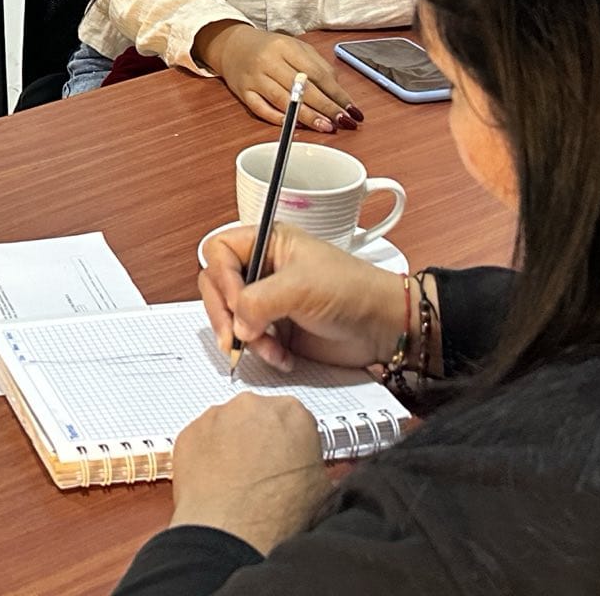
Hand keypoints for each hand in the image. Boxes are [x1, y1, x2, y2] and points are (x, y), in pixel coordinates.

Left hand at [169, 392, 331, 553]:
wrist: (232, 532)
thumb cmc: (276, 514)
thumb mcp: (322, 490)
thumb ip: (317, 467)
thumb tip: (313, 473)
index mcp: (291, 412)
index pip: (295, 419)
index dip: (293, 442)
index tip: (289, 457)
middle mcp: (251, 406)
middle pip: (258, 416)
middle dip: (260, 438)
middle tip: (262, 471)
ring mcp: (216, 416)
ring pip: (227, 425)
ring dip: (231, 445)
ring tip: (237, 481)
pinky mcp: (188, 432)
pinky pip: (201, 439)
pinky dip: (206, 455)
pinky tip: (216, 482)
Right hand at [195, 22, 362, 132]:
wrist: (232, 45)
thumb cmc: (268, 47)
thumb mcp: (295, 47)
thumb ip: (317, 65)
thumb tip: (337, 92)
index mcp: (285, 47)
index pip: (317, 73)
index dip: (336, 93)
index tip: (351, 108)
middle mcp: (268, 61)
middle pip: (302, 88)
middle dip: (326, 108)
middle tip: (342, 121)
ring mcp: (254, 77)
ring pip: (284, 100)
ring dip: (307, 117)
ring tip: (325, 127)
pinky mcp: (242, 92)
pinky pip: (261, 109)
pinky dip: (279, 119)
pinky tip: (295, 125)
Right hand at [199, 223, 405, 371]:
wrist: (383, 328)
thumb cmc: (353, 291)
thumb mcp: (300, 287)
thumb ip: (257, 301)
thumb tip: (236, 324)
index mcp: (267, 243)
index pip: (219, 251)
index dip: (222, 276)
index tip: (236, 300)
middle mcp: (262, 268)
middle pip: (216, 285)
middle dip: (223, 314)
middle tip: (234, 337)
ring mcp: (266, 300)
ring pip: (229, 316)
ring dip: (244, 338)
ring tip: (270, 349)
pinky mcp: (274, 328)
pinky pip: (248, 340)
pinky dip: (259, 351)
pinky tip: (282, 356)